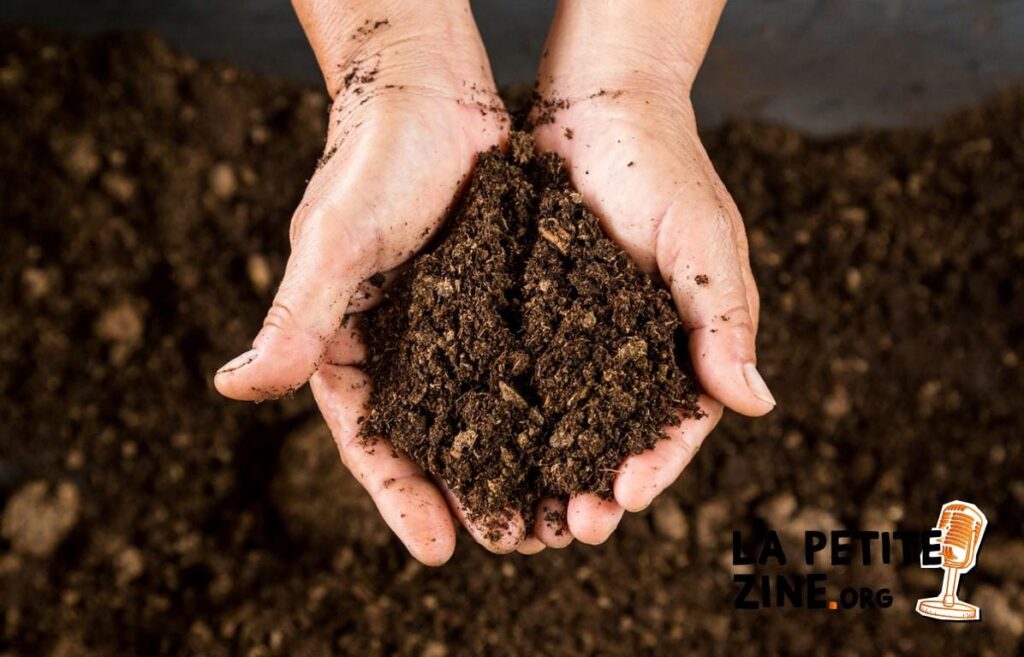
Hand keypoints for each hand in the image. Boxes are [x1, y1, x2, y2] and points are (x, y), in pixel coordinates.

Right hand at [214, 0, 517, 563]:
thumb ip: (295, 319)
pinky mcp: (494, 300)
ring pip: (482, 410)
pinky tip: (578, 434)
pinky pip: (519, 362)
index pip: (369, 438)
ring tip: (552, 510)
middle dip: (466, 494)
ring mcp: (449, 326)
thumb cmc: (372, 161)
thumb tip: (233, 389)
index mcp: (346, 344)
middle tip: (512, 543)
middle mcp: (398, 345)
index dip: (400, 496)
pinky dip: (543, 402)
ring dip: (513, 461)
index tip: (438, 551)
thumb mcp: (335, 243)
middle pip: (431, 439)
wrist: (430, 90)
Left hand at [527, 0, 774, 544]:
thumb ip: (723, 318)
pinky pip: (515, 376)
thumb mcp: (702, 240)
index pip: (676, 423)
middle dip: (595, 487)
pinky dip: (503, 418)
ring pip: (561, 422)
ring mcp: (575, 339)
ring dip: (545, 471)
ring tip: (524, 514)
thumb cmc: (662, 167)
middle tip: (569, 528)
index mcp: (682, 343)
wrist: (595, 108)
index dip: (654, 465)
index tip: (624, 499)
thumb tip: (757, 403)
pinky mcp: (527, 317)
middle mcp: (627, 352)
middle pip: (614, 438)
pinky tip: (478, 450)